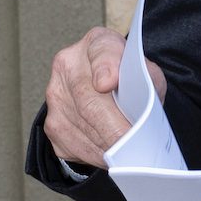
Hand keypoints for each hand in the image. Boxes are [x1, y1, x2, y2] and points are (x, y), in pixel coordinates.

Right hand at [42, 26, 165, 168]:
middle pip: (89, 101)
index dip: (105, 68)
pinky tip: (113, 155)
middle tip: (135, 145)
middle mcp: (68, 65)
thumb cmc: (132, 84)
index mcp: (98, 44)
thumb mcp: (148, 74)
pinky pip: (74, 146)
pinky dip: (97, 155)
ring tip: (130, 154)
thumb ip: (145, 78)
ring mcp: (55, 95)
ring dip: (108, 146)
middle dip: (114, 128)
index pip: (101, 52)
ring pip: (82, 128)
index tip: (108, 83)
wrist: (112, 97)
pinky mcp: (52, 125)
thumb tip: (130, 100)